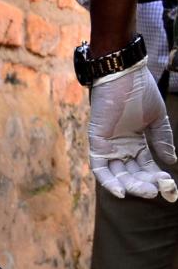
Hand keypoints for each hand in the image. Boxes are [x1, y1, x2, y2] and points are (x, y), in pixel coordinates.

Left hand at [89, 60, 177, 200]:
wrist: (124, 76)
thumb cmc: (139, 92)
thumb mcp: (156, 119)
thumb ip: (162, 140)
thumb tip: (172, 161)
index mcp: (136, 143)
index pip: (147, 167)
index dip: (157, 178)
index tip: (170, 188)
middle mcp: (121, 149)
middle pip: (133, 174)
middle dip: (145, 185)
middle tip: (157, 192)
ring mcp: (108, 147)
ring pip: (118, 175)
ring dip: (131, 186)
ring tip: (146, 192)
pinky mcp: (97, 144)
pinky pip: (100, 169)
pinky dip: (109, 182)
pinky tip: (121, 191)